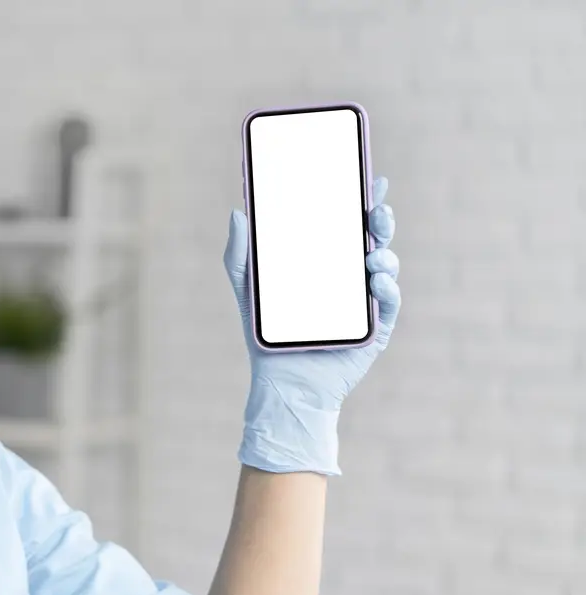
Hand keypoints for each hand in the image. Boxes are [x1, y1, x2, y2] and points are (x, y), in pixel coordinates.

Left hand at [222, 177, 400, 475]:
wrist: (283, 383)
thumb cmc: (265, 334)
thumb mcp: (248, 288)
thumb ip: (240, 253)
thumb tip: (237, 212)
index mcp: (326, 262)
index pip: (349, 224)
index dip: (364, 200)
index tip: (372, 178)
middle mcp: (350, 277)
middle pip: (374, 239)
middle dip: (381, 221)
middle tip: (376, 209)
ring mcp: (366, 301)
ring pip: (386, 266)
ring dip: (385, 254)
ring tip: (373, 254)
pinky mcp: (376, 327)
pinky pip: (389, 303)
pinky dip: (386, 289)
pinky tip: (377, 281)